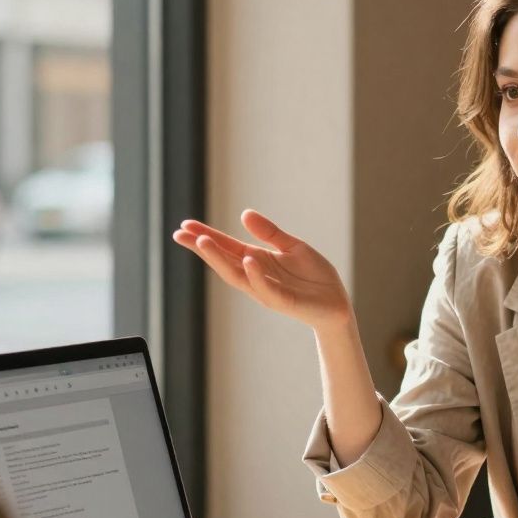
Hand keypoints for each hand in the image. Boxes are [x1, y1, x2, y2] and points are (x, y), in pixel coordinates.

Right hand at [174, 210, 351, 330]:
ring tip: (203, 242)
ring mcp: (268, 290)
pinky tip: (247, 259)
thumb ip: (270, 233)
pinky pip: (266, 288)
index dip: (206, 236)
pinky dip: (256, 275)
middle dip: (203, 248)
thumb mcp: (292, 246)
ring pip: (238, 276)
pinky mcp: (285, 301)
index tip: (184, 226)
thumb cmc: (313, 277)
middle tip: (181, 234)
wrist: (337, 303)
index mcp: (257, 261)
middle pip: (224, 261)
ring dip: (220, 259)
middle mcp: (257, 276)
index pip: (226, 247)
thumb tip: (244, 213)